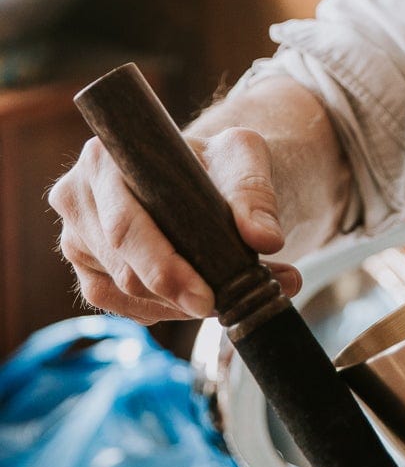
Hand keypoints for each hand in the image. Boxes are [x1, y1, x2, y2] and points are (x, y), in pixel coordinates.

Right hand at [49, 125, 300, 323]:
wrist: (207, 175)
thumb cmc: (218, 161)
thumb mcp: (244, 157)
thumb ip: (255, 193)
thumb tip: (265, 239)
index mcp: (104, 159)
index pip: (126, 227)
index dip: (164, 267)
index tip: (206, 296)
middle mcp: (78, 196)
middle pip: (123, 267)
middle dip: (178, 295)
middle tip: (227, 307)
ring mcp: (77, 236)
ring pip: (123, 291)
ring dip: (177, 305)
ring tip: (229, 298)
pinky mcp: (88, 268)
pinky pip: (120, 304)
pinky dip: (160, 309)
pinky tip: (191, 301)